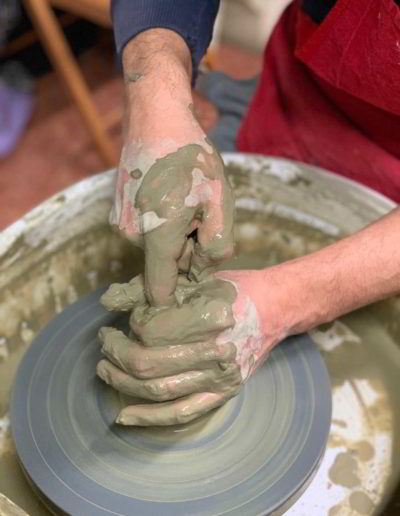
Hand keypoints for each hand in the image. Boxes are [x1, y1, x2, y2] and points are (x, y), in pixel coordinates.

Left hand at [97, 271, 284, 425]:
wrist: (274, 308)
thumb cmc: (234, 290)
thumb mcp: (199, 278)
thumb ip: (159, 289)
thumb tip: (112, 301)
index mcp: (206, 318)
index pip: (150, 331)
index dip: (131, 326)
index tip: (127, 319)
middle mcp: (213, 352)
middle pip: (148, 363)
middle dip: (116, 355)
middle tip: (104, 342)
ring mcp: (219, 377)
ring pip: (158, 390)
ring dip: (123, 383)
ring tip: (105, 371)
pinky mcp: (223, 393)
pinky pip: (181, 413)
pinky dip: (150, 417)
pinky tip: (124, 416)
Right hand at [110, 29, 234, 306]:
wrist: (156, 118)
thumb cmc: (191, 157)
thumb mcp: (219, 199)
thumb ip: (217, 243)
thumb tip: (206, 267)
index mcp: (157, 237)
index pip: (160, 291)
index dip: (179, 295)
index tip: (196, 284)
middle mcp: (132, 235)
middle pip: (166, 264)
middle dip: (188, 250)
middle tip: (200, 214)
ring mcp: (122, 222)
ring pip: (157, 246)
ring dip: (177, 233)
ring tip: (186, 199)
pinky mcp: (119, 210)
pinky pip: (147, 229)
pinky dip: (163, 222)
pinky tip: (171, 194)